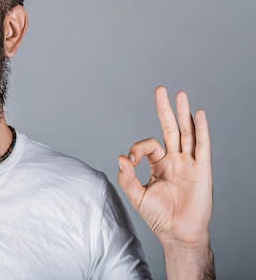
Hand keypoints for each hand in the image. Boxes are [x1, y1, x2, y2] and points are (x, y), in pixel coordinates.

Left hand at [117, 86, 212, 248]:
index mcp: (159, 165)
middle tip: (160, 89)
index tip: (131, 160)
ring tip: (180, 94)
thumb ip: (127, 177)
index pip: (148, 145)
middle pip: (170, 128)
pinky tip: (199, 114)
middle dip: (164, 109)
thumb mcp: (136, 196)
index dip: (137, 148)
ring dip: (183, 113)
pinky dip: (201, 130)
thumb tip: (120, 157)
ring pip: (186, 132)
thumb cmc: (158, 217)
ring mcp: (189, 164)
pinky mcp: (202, 170)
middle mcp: (175, 160)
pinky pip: (202, 146)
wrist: (178, 234)